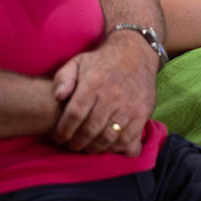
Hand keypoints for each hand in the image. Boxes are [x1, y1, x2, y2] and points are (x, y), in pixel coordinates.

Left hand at [51, 30, 158, 156]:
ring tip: (88, 147)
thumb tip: (58, 97)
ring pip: (109, 138)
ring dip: (95, 148)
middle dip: (77, 143)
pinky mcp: (143, 113)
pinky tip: (108, 145)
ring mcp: (129, 106)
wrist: (136, 53)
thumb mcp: (77, 62)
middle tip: (72, 145)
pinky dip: (116, 148)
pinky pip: (128, 139)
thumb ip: (63, 79)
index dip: (64, 130)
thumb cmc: (101, 61)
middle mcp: (112, 95)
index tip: (59, 137)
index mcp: (93, 83)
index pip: (75, 114)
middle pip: (90, 130)